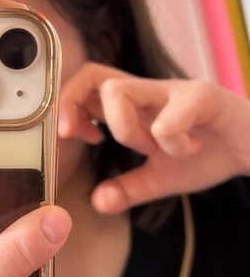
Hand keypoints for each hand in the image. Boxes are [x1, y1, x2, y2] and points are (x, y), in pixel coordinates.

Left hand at [59, 62, 249, 212]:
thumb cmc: (208, 153)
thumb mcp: (162, 178)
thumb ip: (129, 188)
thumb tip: (98, 202)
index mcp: (135, 105)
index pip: (87, 85)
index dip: (67, 106)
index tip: (71, 135)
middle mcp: (148, 91)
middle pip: (93, 74)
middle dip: (74, 104)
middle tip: (84, 136)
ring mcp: (172, 90)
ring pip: (120, 92)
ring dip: (125, 129)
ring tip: (150, 146)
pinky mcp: (201, 96)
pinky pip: (167, 121)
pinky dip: (170, 144)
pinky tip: (191, 150)